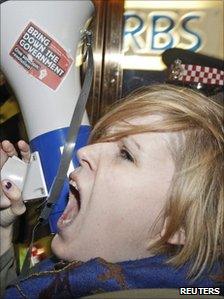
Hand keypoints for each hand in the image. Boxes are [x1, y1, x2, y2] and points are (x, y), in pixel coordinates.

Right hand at [0, 140, 30, 254]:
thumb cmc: (10, 214)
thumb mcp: (16, 210)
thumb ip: (16, 200)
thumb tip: (9, 186)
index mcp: (26, 180)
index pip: (28, 162)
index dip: (25, 152)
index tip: (21, 145)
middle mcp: (15, 174)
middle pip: (14, 157)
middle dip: (11, 149)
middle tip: (6, 144)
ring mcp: (4, 174)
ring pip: (3, 159)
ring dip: (1, 152)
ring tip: (0, 148)